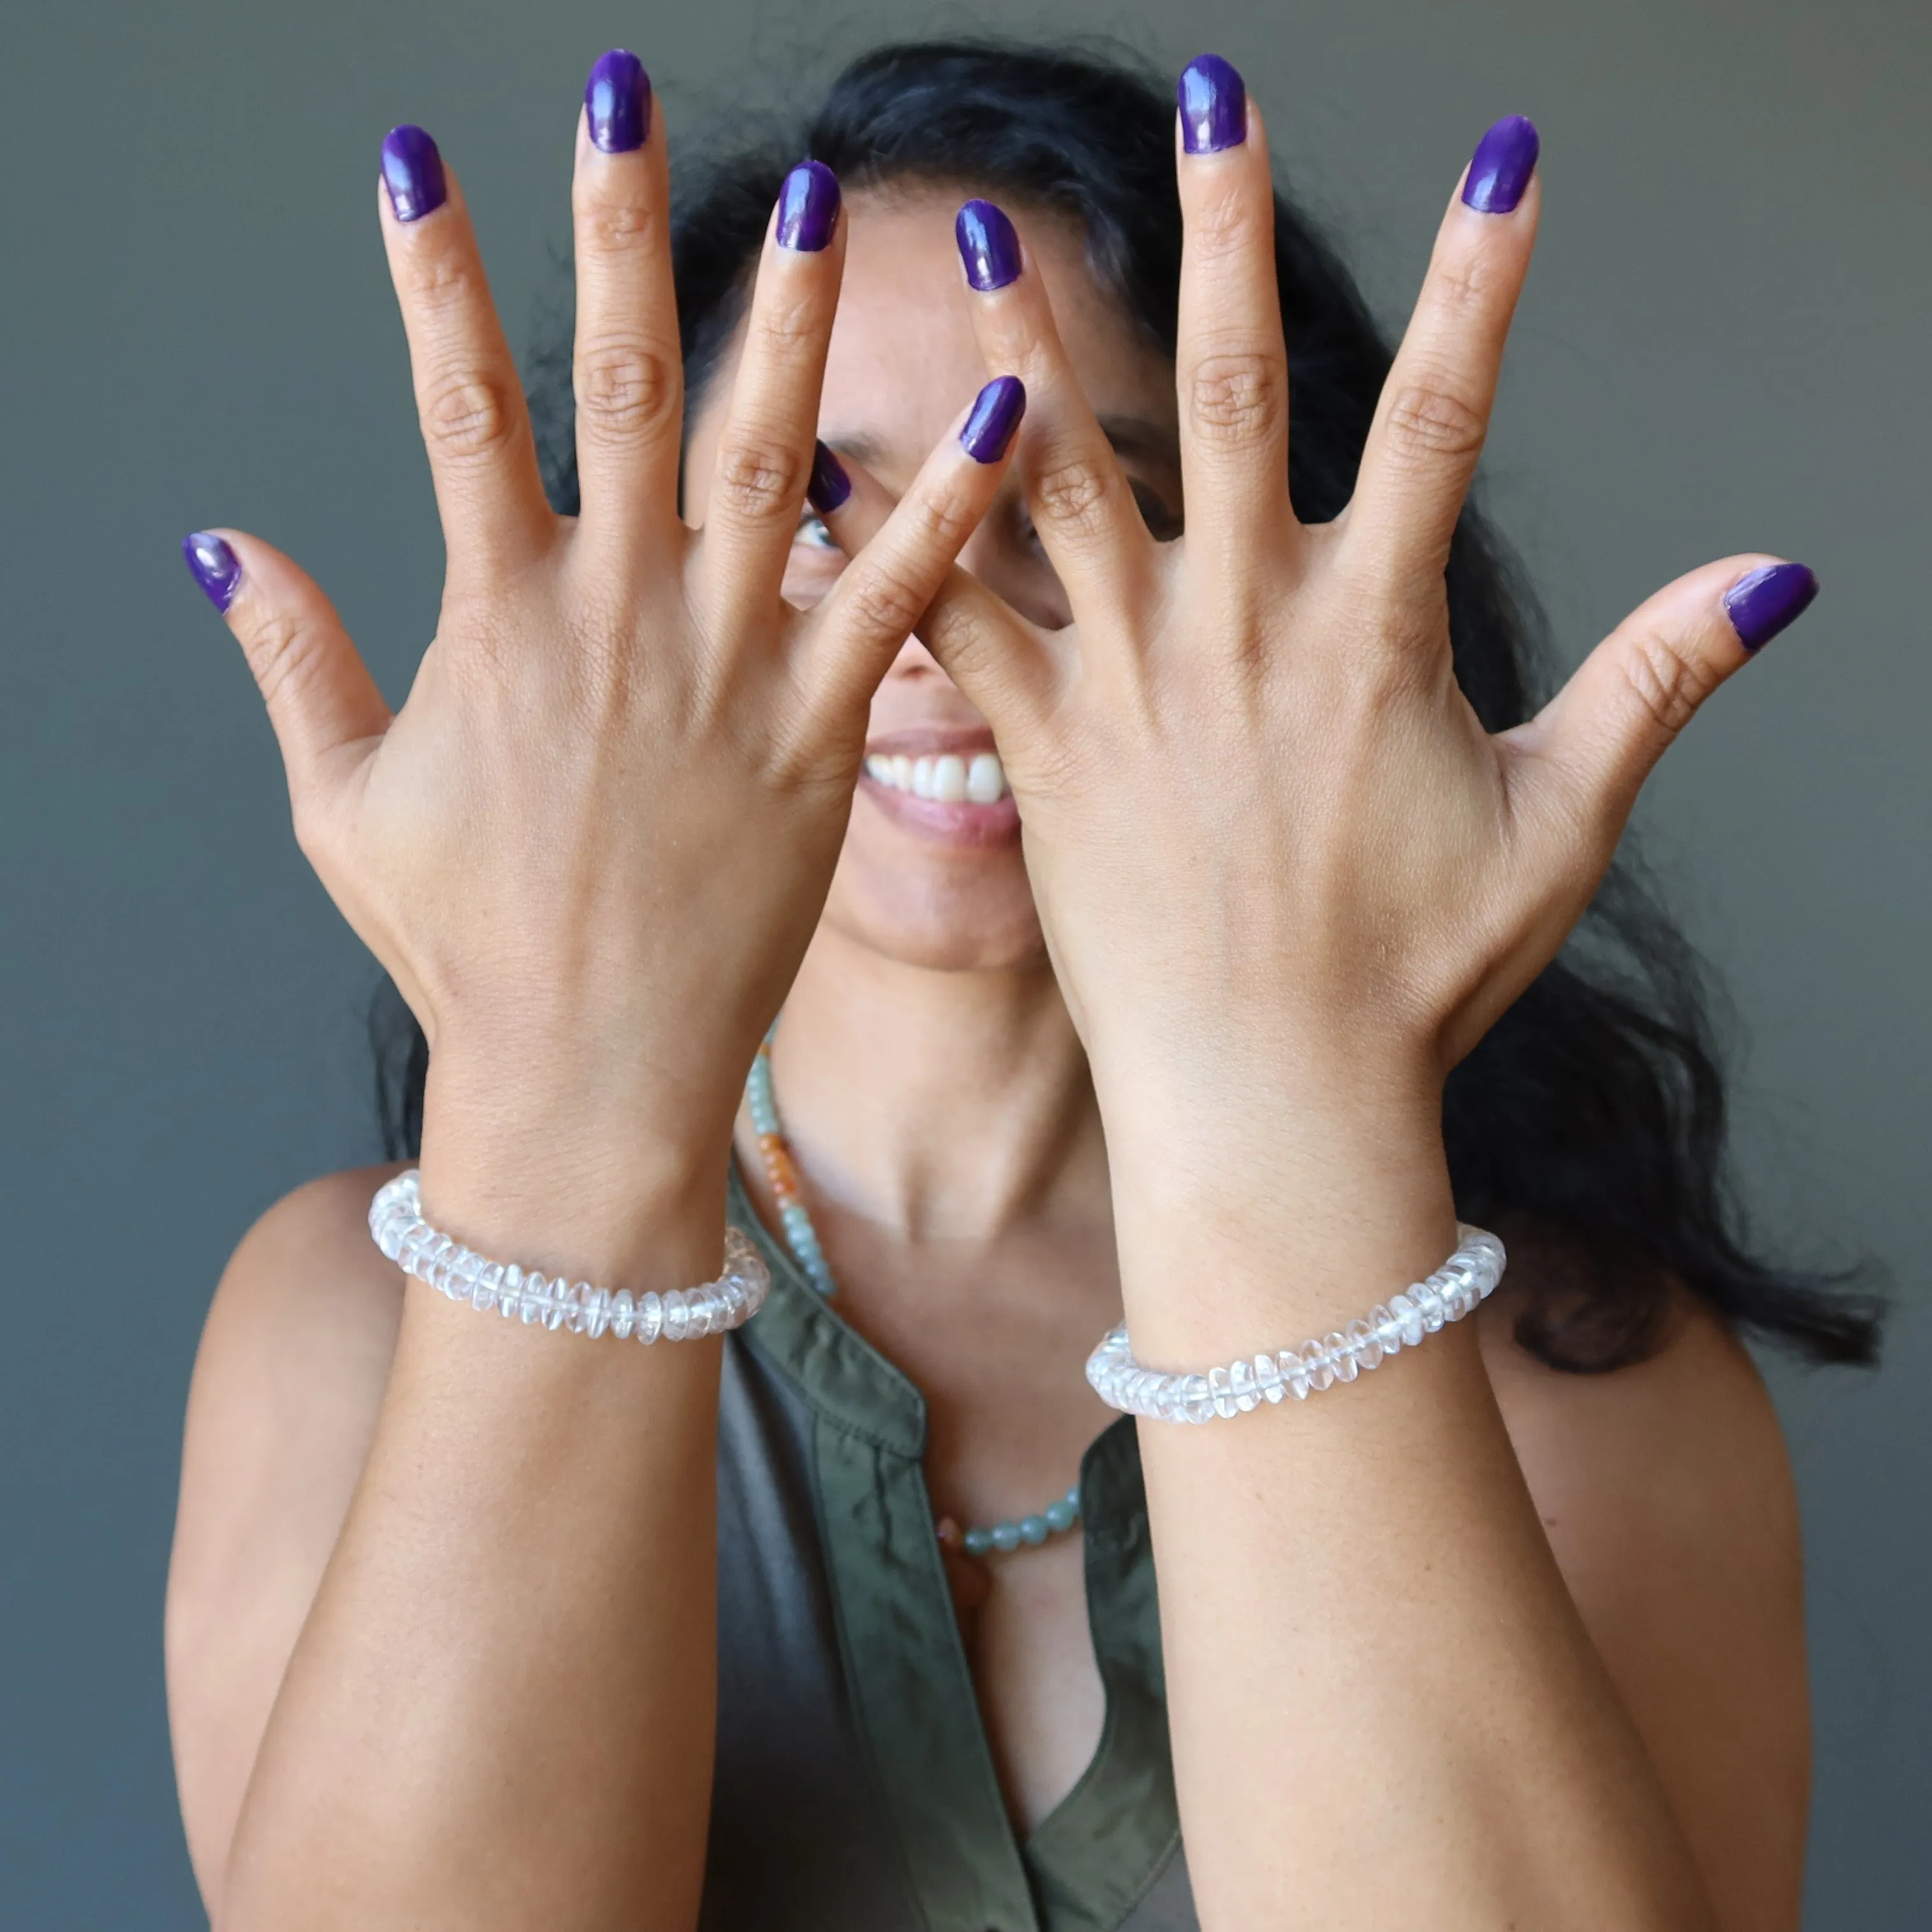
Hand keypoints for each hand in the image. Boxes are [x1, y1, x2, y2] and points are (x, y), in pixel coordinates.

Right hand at [184, 77, 1020, 1236]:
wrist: (590, 1074)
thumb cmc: (467, 952)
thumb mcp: (345, 807)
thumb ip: (297, 663)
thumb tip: (224, 541)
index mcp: (500, 622)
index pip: (454, 405)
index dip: (432, 274)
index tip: (418, 157)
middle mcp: (618, 619)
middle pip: (618, 387)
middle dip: (618, 232)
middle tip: (628, 98)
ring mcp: (729, 669)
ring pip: (770, 458)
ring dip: (797, 321)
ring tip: (826, 201)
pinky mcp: (824, 731)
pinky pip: (902, 594)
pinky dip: (955, 495)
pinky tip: (1011, 397)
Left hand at [829, 77, 1814, 1225]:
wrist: (1275, 1101)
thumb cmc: (1415, 980)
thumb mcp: (1556, 827)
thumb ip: (1650, 687)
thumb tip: (1773, 580)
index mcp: (1374, 632)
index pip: (1444, 417)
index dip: (1484, 284)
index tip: (1509, 160)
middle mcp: (1246, 627)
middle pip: (1239, 393)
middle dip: (1227, 235)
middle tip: (1212, 98)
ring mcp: (1134, 681)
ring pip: (1065, 480)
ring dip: (1018, 346)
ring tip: (959, 233)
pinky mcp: (1043, 749)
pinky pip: (949, 625)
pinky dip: (890, 544)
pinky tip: (825, 463)